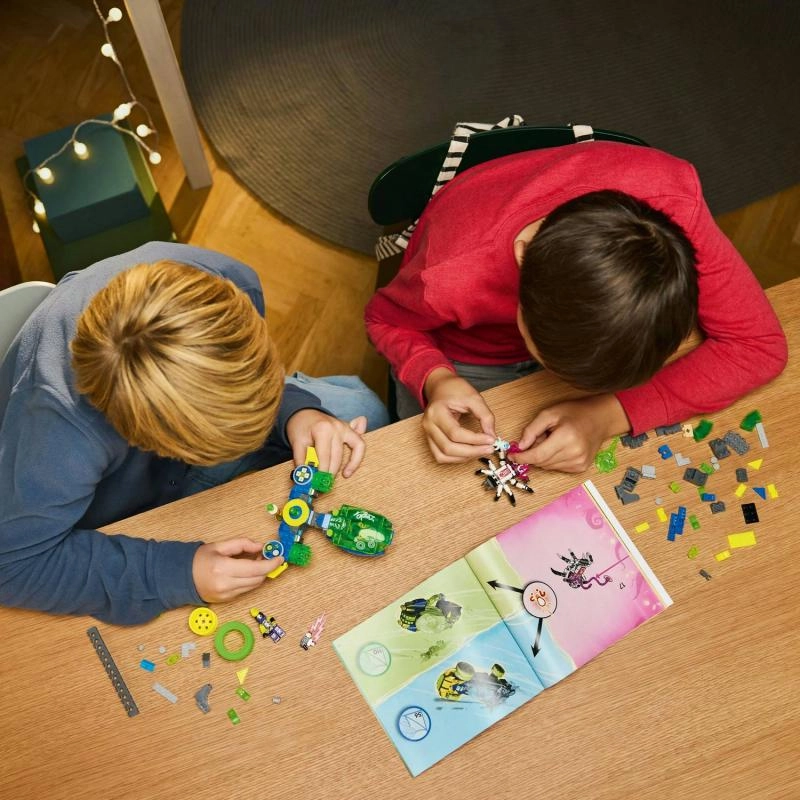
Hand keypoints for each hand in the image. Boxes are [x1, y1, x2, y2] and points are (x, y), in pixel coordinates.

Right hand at [192, 538, 282, 601]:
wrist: (180, 578)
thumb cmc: (199, 559)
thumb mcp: (219, 545)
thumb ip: (241, 544)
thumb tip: (260, 546)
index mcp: (223, 568)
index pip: (256, 569)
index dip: (271, 564)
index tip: (280, 557)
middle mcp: (226, 584)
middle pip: (257, 579)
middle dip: (267, 568)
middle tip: (269, 557)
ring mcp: (226, 595)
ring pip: (253, 586)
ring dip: (260, 575)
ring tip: (256, 562)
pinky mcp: (226, 600)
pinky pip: (245, 590)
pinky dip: (251, 581)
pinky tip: (247, 572)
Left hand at [285, 409, 366, 476]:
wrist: (303, 412)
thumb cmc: (300, 426)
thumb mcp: (296, 442)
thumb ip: (302, 460)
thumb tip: (305, 477)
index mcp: (323, 430)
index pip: (325, 456)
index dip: (322, 471)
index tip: (318, 482)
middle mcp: (337, 428)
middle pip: (339, 455)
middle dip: (333, 471)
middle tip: (326, 483)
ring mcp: (345, 427)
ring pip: (355, 448)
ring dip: (351, 464)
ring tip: (345, 475)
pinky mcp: (349, 429)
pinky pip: (360, 441)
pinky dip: (359, 452)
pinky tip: (354, 462)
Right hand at [421, 368, 496, 462]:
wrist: (441, 387)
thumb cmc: (454, 389)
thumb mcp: (474, 397)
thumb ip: (485, 416)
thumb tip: (492, 436)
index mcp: (436, 412)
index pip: (455, 433)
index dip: (475, 439)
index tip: (491, 439)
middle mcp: (428, 425)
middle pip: (448, 448)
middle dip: (472, 452)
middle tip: (489, 448)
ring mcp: (427, 434)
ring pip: (443, 456)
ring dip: (464, 458)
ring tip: (481, 451)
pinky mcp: (430, 440)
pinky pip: (440, 456)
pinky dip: (456, 459)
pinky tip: (469, 453)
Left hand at [513, 394, 629, 472]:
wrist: (600, 419)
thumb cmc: (575, 413)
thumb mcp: (550, 414)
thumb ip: (532, 430)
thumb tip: (520, 446)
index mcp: (566, 438)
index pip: (537, 455)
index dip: (522, 457)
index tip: (511, 456)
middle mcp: (574, 453)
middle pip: (541, 462)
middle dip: (532, 453)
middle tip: (536, 439)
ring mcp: (579, 462)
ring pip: (548, 466)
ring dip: (543, 456)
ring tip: (551, 441)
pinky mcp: (581, 467)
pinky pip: (557, 468)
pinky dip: (552, 460)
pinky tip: (559, 448)